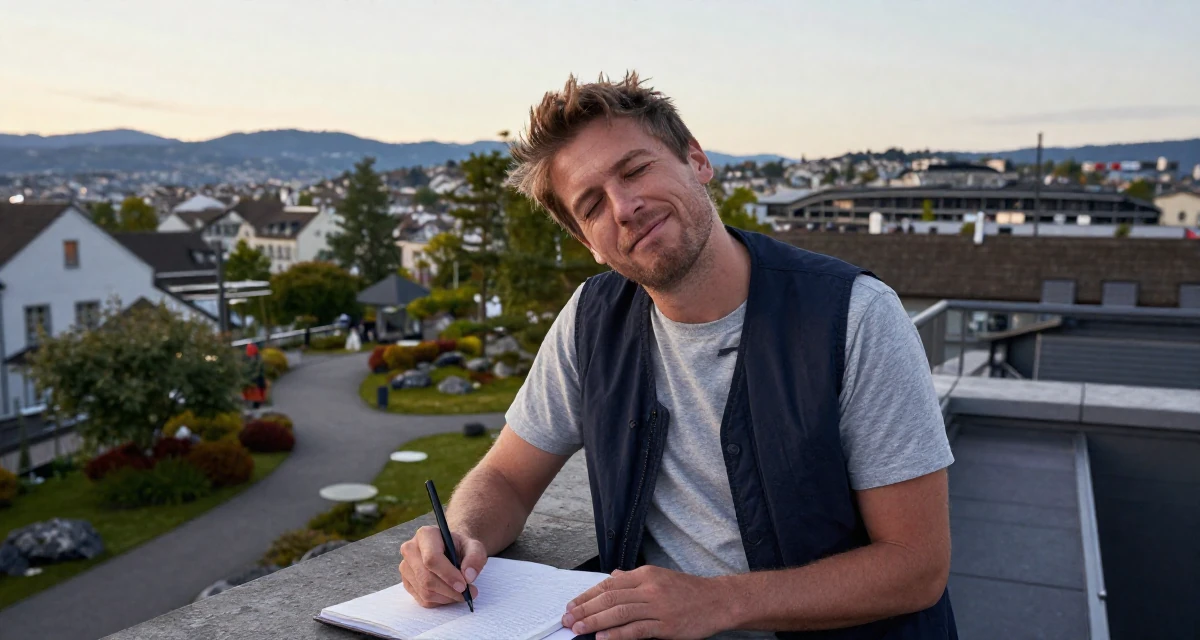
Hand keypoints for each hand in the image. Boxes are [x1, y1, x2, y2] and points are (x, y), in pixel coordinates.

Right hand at [398, 525, 486, 607]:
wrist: (451, 550)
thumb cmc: (461, 547)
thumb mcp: (474, 547)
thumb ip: (475, 558)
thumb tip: (468, 576)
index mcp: (425, 535)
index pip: (432, 558)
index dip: (448, 574)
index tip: (463, 586)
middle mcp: (410, 549)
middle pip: (426, 577)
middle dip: (449, 590)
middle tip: (467, 593)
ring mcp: (405, 567)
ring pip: (424, 591)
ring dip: (446, 597)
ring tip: (462, 593)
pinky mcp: (407, 582)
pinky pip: (422, 599)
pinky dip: (440, 601)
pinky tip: (450, 594)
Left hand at [562, 566, 727, 638]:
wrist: (718, 600)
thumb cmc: (688, 591)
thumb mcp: (659, 577)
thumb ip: (634, 579)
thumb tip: (612, 577)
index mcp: (645, 574)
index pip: (608, 584)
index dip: (586, 596)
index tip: (571, 605)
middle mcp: (648, 587)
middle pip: (609, 598)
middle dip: (584, 609)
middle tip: (567, 619)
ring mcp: (657, 606)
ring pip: (618, 613)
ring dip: (594, 622)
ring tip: (578, 629)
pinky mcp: (665, 625)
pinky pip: (636, 630)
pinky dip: (616, 635)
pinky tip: (602, 638)